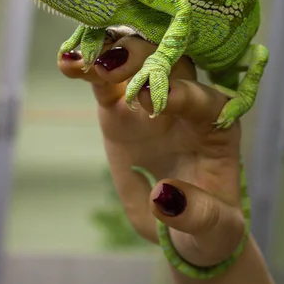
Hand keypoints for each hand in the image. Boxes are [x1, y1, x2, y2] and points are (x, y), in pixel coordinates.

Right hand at [58, 34, 245, 268]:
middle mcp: (186, 102)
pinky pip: (104, 81)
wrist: (182, 227)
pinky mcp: (120, 107)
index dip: (181, 95)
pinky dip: (86, 69)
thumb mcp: (215, 231)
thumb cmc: (207, 225)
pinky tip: (66, 62)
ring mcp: (151, 99)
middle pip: (169, 63)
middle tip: (112, 69)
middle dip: (142, 59)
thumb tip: (162, 197)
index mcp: (217, 125)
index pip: (203, 100)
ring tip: (82, 61)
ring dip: (110, 53)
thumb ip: (197, 214)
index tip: (153, 99)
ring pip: (134, 61)